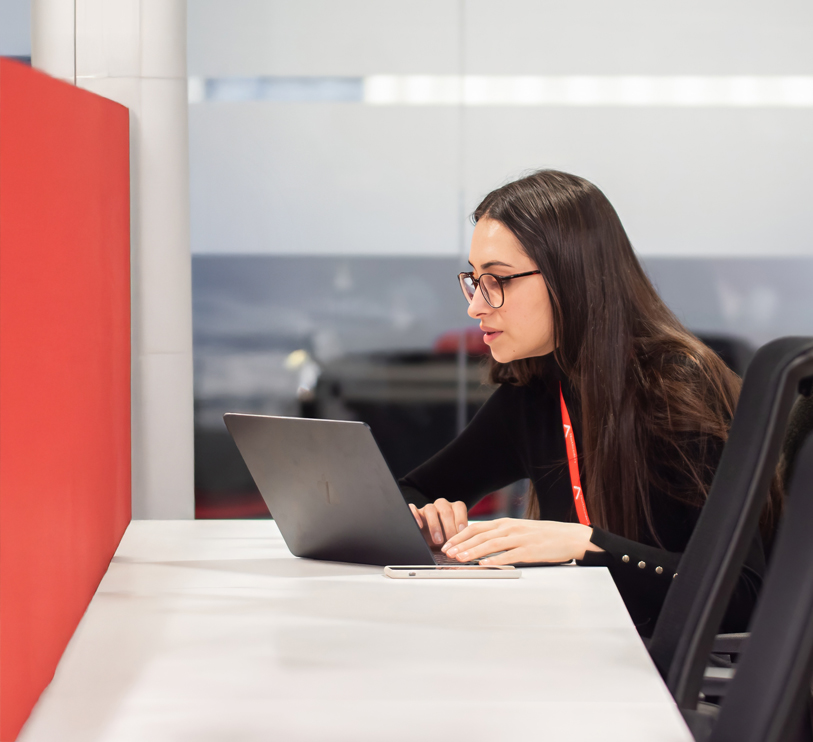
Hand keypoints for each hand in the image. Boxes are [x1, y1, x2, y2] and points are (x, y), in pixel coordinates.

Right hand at [409, 498, 467, 546]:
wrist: (430, 545)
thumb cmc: (446, 541)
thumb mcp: (454, 539)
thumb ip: (459, 538)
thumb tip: (463, 544)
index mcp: (453, 508)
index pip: (459, 507)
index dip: (461, 519)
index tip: (461, 532)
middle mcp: (441, 506)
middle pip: (445, 510)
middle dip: (448, 527)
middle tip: (449, 540)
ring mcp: (428, 508)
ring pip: (430, 509)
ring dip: (434, 525)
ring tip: (437, 540)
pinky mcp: (415, 513)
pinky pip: (413, 508)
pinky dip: (415, 514)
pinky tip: (419, 525)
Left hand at [440, 518, 603, 564]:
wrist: (570, 536)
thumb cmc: (544, 535)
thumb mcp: (519, 530)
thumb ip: (501, 535)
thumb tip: (481, 543)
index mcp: (506, 523)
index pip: (477, 527)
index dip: (460, 535)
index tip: (447, 543)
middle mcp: (510, 528)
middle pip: (480, 535)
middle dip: (461, 544)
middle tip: (448, 552)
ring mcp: (520, 538)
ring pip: (491, 544)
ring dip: (473, 552)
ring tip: (460, 558)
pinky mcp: (530, 550)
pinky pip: (509, 555)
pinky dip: (495, 560)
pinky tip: (484, 565)